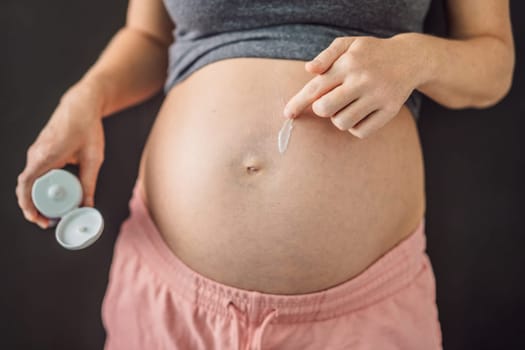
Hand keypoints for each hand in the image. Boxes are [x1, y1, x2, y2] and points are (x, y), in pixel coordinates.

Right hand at [16, 82, 105, 228]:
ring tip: (52, 212)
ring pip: (30, 180)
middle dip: (34, 207)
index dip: (28, 205)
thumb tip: (88, 205)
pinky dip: (41, 187)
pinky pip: (35, 173)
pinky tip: (53, 196)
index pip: (26, 185)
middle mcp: (36, 154)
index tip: (36, 218)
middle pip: (26, 187)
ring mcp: (36, 152)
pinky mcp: (40, 151)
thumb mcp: (93, 159)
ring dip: (37, 197)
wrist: (81, 106)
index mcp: (45, 156)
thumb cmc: (87, 128)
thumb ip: (89, 184)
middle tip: (48, 221)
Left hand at [283, 35, 421, 137]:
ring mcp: (378, 96)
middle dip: (321, 110)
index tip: (287, 114)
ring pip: (342, 123)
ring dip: (338, 118)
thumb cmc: (370, 53)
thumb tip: (309, 70)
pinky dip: (355, 127)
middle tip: (328, 104)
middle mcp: (362, 80)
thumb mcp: (348, 44)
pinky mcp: (390, 111)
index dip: (298, 103)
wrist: (409, 58)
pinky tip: (359, 114)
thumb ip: (326, 56)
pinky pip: (361, 132)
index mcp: (348, 64)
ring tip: (347, 106)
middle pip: (325, 109)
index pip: (315, 88)